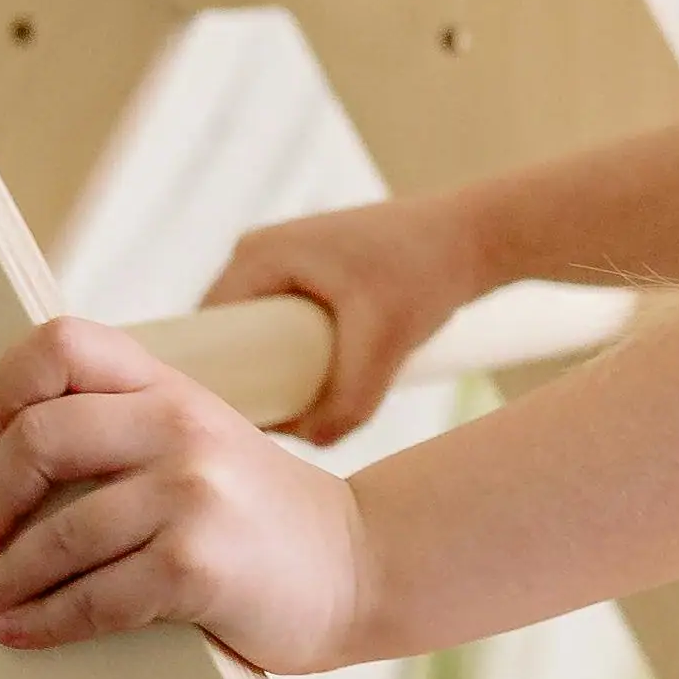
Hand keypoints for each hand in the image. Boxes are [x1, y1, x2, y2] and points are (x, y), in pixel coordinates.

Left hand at [0, 316, 381, 667]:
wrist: (360, 566)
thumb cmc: (256, 512)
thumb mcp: (201, 440)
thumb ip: (126, 428)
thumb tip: (4, 468)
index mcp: (169, 385)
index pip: (61, 345)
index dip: (7, 390)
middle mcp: (179, 426)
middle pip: (38, 438)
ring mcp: (192, 494)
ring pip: (58, 535)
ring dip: (2, 577)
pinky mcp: (198, 566)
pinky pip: (94, 598)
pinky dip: (44, 622)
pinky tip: (19, 631)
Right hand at [205, 191, 491, 442]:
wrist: (473, 237)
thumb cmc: (426, 275)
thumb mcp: (385, 343)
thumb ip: (349, 401)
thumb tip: (309, 441)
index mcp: (256, 256)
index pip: (206, 332)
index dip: (213, 381)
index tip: (234, 428)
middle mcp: (257, 252)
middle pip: (226, 337)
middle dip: (244, 384)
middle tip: (272, 432)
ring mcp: (279, 261)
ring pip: (252, 336)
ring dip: (265, 375)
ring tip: (294, 418)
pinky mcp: (305, 274)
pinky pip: (272, 326)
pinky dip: (284, 359)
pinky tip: (303, 395)